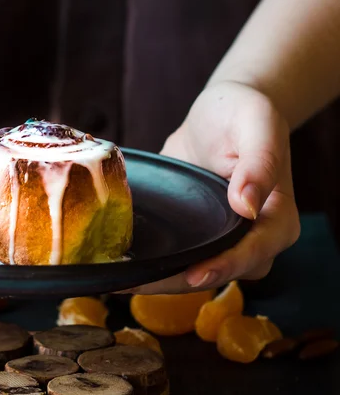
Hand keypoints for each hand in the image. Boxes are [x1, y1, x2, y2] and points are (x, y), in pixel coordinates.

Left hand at [127, 80, 299, 293]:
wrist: (219, 111)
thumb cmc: (244, 113)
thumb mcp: (258, 127)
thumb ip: (259, 164)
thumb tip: (247, 206)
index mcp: (276, 219)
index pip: (253, 253)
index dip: (223, 267)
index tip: (192, 275)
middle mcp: (252, 238)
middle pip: (219, 272)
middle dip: (178, 281)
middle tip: (134, 283)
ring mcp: (221, 239)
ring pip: (193, 271)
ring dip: (159, 280)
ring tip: (119, 279)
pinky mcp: (195, 233)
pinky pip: (176, 256)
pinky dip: (152, 263)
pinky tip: (121, 263)